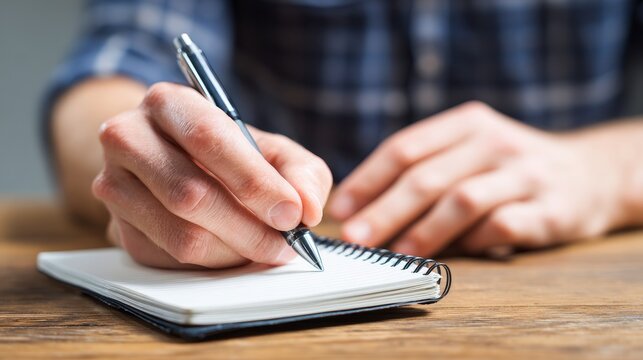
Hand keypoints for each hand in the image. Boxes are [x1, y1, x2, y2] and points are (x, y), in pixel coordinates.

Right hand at [93, 82, 331, 268]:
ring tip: (265, 247)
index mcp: (168, 103)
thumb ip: (301, 172)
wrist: (170, 161)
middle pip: (191, 194)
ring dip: (236, 250)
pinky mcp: (117, 228)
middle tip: (287, 243)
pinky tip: (233, 249)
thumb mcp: (271, 149)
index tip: (292, 213)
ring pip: (182, 235)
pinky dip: (215, 262)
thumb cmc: (227, 153)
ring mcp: (114, 186)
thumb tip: (307, 209)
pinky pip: (173, 259)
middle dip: (250, 227)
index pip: (208, 138)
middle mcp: (128, 138)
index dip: (254, 181)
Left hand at [329, 101, 624, 256]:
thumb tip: (362, 209)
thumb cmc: (508, 167)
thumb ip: (425, 169)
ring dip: (423, 231)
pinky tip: (451, 255)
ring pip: (462, 200)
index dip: (368, 179)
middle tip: (355, 238)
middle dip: (385, 211)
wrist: (591, 173)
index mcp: (467, 123)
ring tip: (395, 253)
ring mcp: (525, 173)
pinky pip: (502, 226)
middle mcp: (495, 142)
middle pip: (427, 176)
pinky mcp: (551, 208)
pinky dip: (471, 242)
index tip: (341, 208)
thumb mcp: (469, 150)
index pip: (405, 148)